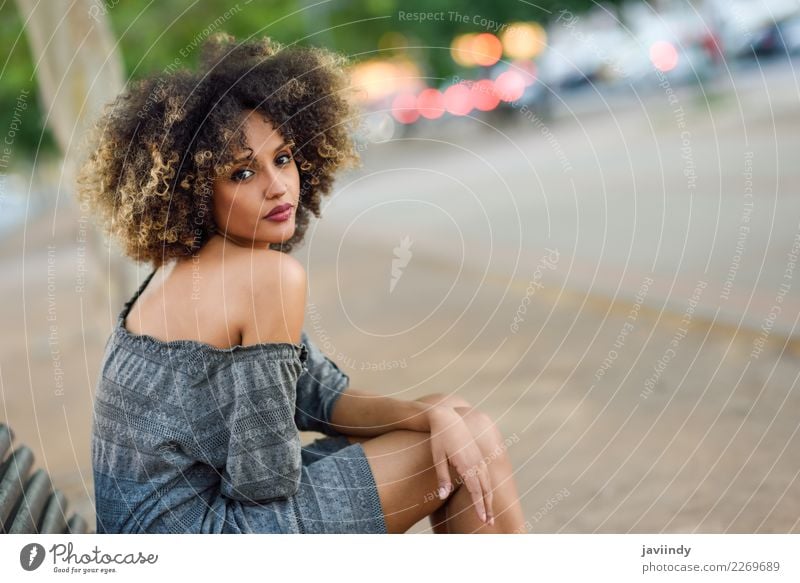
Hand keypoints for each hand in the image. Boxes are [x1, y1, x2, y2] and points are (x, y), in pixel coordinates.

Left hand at [427, 406, 494, 524]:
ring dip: (490, 499)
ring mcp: (479, 458)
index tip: (482, 519)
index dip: (479, 506)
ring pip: (488, 482)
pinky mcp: (479, 455)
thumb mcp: (437, 458)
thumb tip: (442, 496)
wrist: (447, 417)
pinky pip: (486, 475)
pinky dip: (489, 488)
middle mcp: (476, 462)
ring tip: (490, 514)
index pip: (475, 490)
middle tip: (489, 524)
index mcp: (466, 464)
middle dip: (488, 507)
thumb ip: (442, 477)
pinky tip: (487, 496)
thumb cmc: (438, 438)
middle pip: (485, 489)